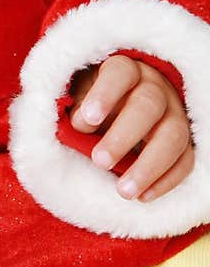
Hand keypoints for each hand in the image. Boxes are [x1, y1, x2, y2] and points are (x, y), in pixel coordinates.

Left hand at [69, 55, 193, 201]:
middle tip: (100, 161)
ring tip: (123, 190)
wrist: (120, 108)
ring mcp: (175, 112)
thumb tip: (79, 126)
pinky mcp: (186, 140)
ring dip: (149, 166)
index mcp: (126, 70)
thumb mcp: (82, 100)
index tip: (88, 119)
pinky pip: (186, 160)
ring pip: (174, 136)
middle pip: (149, 105)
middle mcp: (155, 87)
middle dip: (124, 136)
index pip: (120, 73)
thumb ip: (80, 111)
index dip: (105, 94)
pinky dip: (167, 181)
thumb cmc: (97, 104)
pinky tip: (144, 196)